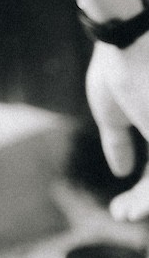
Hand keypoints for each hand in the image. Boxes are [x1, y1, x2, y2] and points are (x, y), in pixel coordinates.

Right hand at [85, 32, 148, 220]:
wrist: (125, 43)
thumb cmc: (116, 66)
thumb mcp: (112, 111)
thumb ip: (118, 143)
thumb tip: (121, 172)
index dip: (142, 191)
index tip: (119, 206)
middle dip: (144, 201)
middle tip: (121, 214)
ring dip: (145, 203)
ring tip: (123, 214)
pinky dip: (145, 200)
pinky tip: (127, 210)